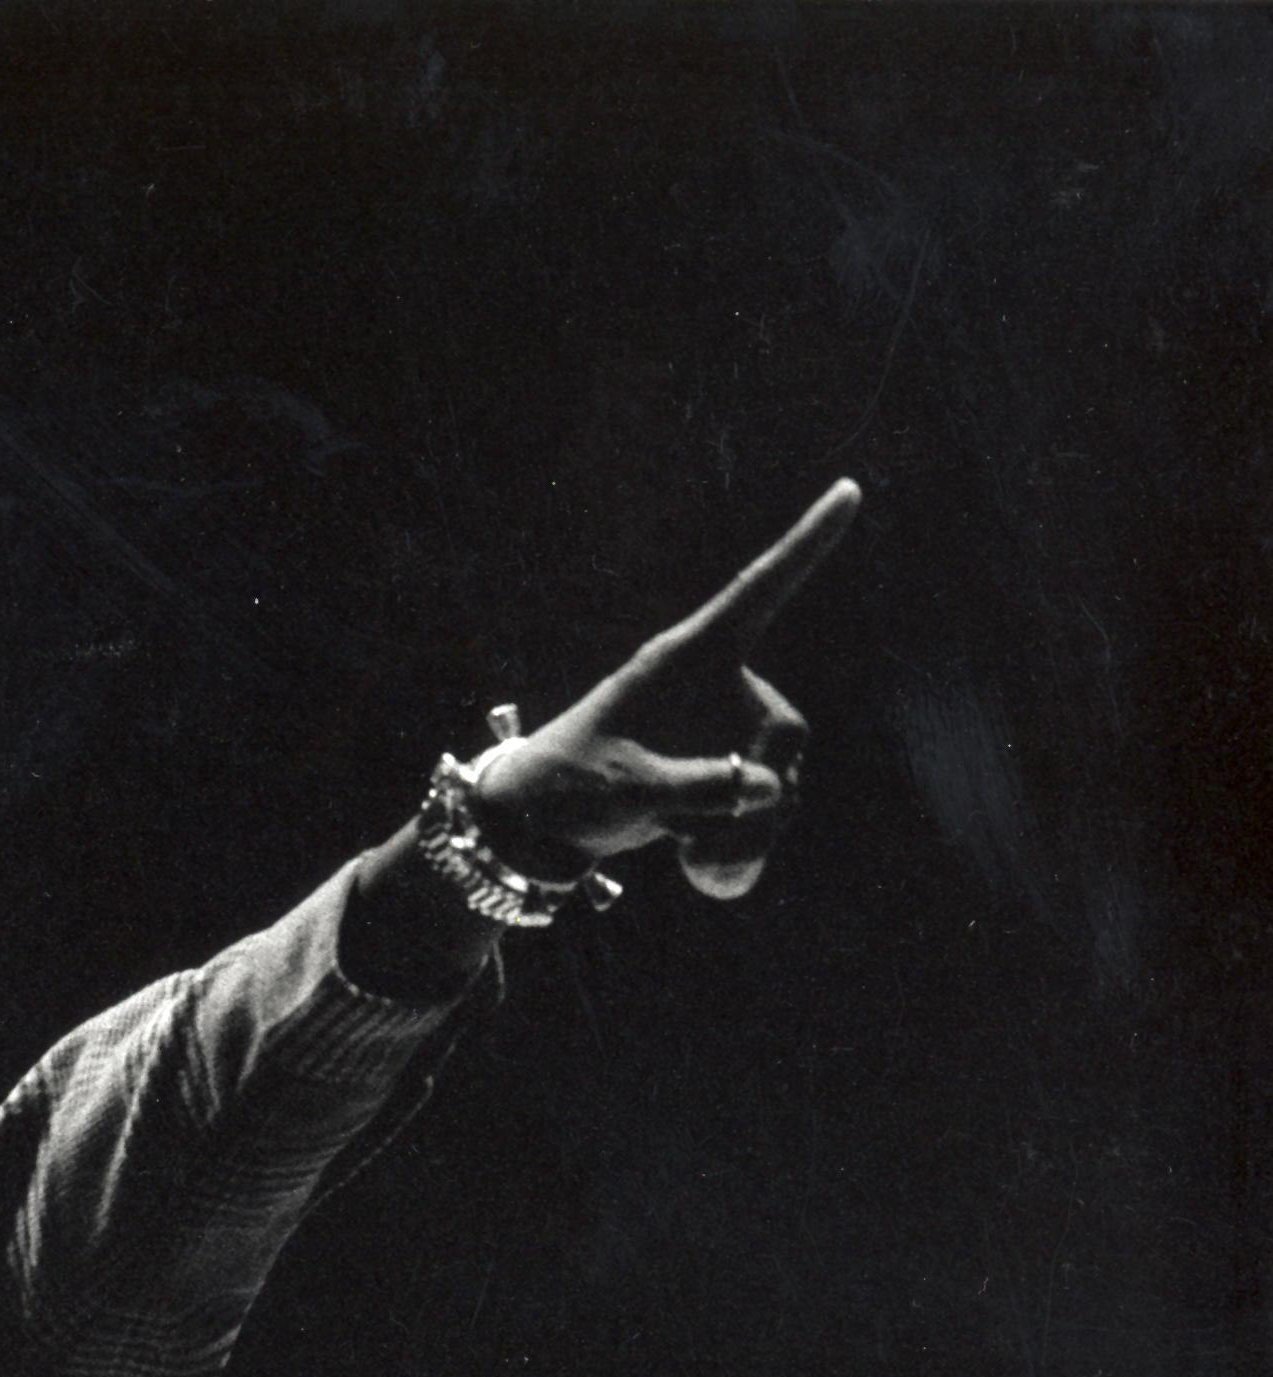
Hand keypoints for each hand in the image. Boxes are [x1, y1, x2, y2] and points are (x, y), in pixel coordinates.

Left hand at [469, 479, 863, 899]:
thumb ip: (698, 787)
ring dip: (748, 835)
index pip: (756, 593)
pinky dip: (744, 850)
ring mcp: (724, 738)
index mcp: (685, 659)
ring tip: (689, 861)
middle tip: (702, 837)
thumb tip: (769, 789)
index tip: (849, 490)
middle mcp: (718, 691)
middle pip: (786, 733)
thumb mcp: (625, 787)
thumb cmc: (566, 788)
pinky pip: (763, 816)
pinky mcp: (723, 783)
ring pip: (780, 787)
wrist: (537, 829)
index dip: (805, 545)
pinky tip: (703, 876)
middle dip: (761, 793)